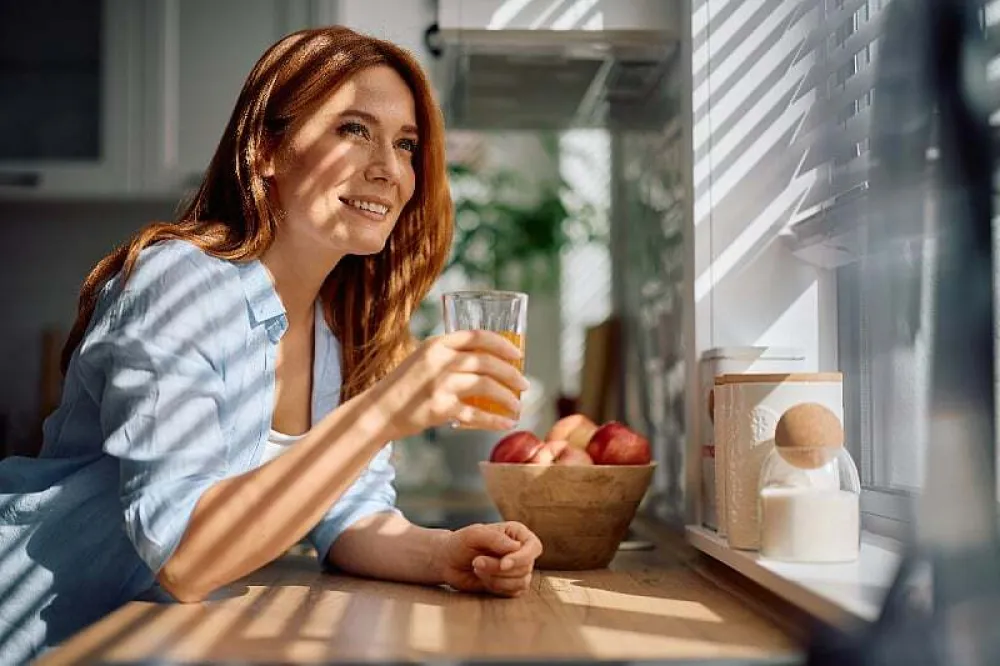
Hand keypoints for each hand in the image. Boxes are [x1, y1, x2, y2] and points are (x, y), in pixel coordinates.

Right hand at [366, 330, 527, 439]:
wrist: (379, 410)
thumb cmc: (404, 386)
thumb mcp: (423, 360)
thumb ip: (449, 356)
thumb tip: (489, 363)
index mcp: (437, 344)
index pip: (478, 336)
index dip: (503, 344)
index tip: (518, 355)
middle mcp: (439, 361)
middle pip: (487, 362)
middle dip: (511, 373)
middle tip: (524, 384)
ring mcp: (439, 384)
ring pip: (485, 386)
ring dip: (507, 397)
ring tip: (517, 405)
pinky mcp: (439, 408)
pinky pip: (476, 414)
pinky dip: (494, 420)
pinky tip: (505, 423)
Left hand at [433, 522, 542, 596]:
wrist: (448, 562)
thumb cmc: (460, 543)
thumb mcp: (473, 535)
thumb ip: (494, 538)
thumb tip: (516, 547)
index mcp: (517, 534)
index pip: (534, 547)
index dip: (522, 557)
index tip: (503, 564)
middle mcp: (521, 551)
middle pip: (525, 567)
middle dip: (499, 569)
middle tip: (477, 562)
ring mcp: (517, 569)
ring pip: (521, 582)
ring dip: (496, 579)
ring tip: (477, 568)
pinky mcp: (511, 585)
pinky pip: (513, 592)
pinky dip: (496, 587)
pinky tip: (483, 578)